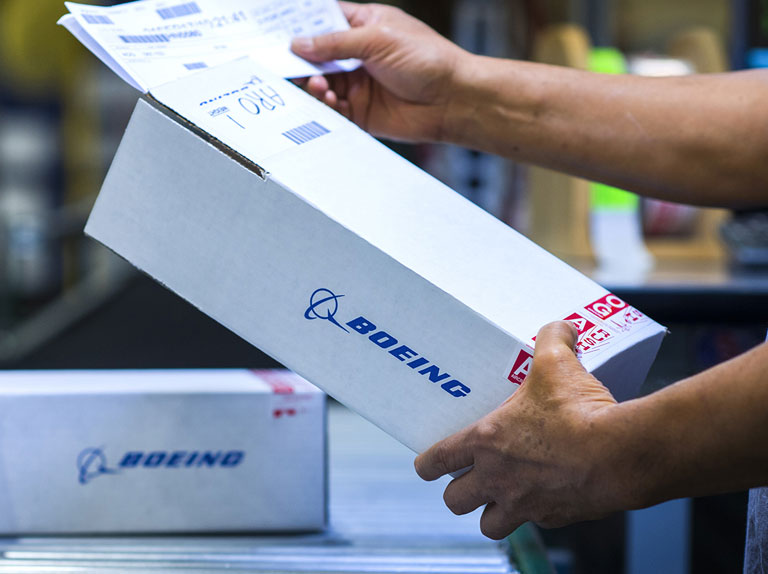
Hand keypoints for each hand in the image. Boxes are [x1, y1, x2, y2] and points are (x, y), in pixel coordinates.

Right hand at [290, 2, 470, 141]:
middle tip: (283, 64)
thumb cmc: (428, 60)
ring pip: (320, 84)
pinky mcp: (361, 112)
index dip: (300, 25)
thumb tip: (299, 43)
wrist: (452, 100)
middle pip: (316, 56)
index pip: (323, 21)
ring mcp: (358, 84)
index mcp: (364, 26)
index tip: (276, 30)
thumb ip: (336, 42)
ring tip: (318, 84)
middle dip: (299, 60)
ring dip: (313, 84)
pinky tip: (329, 99)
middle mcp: (358, 55)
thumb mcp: (378, 39)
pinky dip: (325, 106)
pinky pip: (333, 110)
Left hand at [414, 321, 632, 539]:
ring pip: (488, 525)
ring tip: (500, 498)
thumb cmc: (579, 412)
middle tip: (468, 479)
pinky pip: (533, 523)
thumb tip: (561, 327)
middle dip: (458, 492)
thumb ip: (552, 339)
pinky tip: (545, 494)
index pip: (436, 460)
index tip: (425, 465)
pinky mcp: (553, 519)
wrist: (619, 456)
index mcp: (485, 442)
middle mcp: (497, 478)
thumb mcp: (558, 364)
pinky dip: (534, 513)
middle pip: (455, 501)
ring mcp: (523, 503)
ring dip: (490, 514)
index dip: (426, 464)